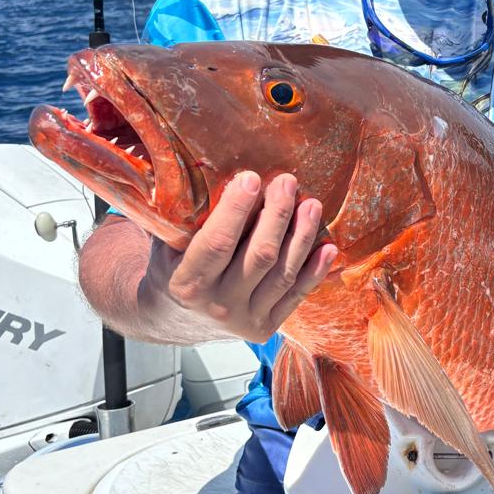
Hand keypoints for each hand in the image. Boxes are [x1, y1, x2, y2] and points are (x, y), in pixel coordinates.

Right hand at [141, 171, 336, 342]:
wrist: (175, 320)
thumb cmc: (173, 267)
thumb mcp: (165, 244)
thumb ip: (180, 215)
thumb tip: (201, 165)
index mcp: (187, 283)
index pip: (217, 243)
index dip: (236, 209)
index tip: (252, 178)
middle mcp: (218, 306)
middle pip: (259, 256)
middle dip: (277, 215)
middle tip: (287, 182)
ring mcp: (245, 320)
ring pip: (282, 274)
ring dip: (302, 237)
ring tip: (312, 205)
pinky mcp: (266, 329)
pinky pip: (296, 296)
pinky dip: (315, 272)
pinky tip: (328, 247)